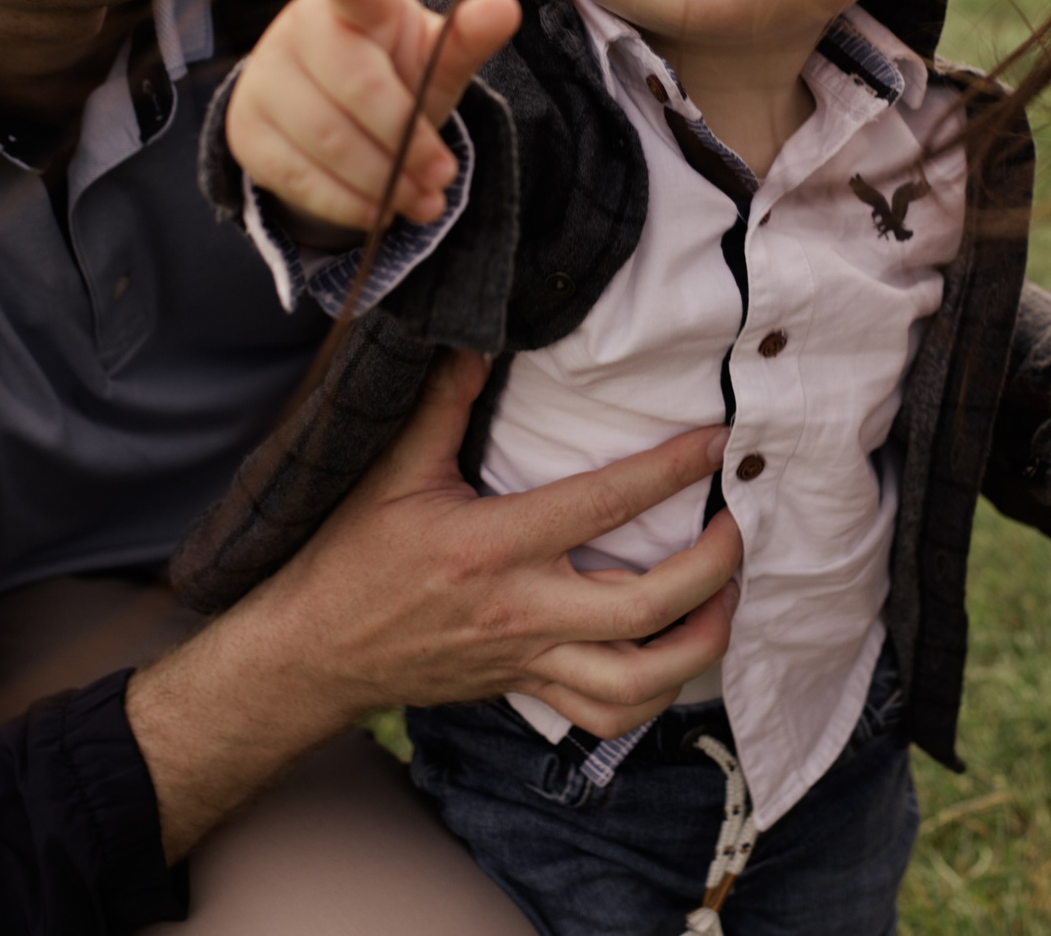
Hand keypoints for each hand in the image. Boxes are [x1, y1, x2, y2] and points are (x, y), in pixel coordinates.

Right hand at [128, 351, 739, 858]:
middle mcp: (520, 612)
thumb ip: (440, 402)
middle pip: (646, 608)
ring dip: (700, 642)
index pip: (601, 506)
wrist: (312, 653)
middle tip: (738, 525)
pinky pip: (606, 716)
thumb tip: (474, 334)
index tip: (714, 443)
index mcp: (490, 548)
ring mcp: (528, 661)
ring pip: (639, 681)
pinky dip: (653, 696)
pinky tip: (674, 653)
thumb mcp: (389, 472)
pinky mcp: (526, 689)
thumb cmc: (349, 558)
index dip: (668, 471)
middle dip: (712, 567)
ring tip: (726, 596)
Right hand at [226, 0, 521, 231]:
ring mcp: (265, 78)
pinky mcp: (247, 130)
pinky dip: (347, 204)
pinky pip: (298, 176)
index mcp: (353, 2)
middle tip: (445, 175)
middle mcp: (299, 29)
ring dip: (383, 181)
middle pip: (356, 86)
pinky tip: (380, 212)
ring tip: (426, 203)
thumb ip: (467, 38)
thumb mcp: (433, 59)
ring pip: (326, 139)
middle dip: (406, 139)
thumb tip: (508, 7)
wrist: (336, 115)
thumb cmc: (392, 73)